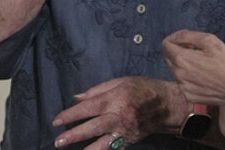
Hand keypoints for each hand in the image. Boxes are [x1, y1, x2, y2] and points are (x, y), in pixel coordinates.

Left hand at [52, 76, 177, 148]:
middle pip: (92, 127)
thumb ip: (98, 90)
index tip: (57, 121)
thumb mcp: (121, 81)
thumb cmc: (144, 88)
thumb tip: (77, 99)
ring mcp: (125, 131)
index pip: (88, 108)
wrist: (168, 105)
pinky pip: (112, 149)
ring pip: (102, 143)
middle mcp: (119, 116)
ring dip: (85, 149)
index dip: (71, 115)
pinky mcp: (129, 141)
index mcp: (115, 99)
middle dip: (73, 135)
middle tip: (58, 141)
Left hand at [163, 30, 224, 108]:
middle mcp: (178, 75)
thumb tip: (177, 37)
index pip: (166, 44)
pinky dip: (189, 77)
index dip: (175, 39)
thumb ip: (188, 35)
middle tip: (196, 50)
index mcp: (182, 59)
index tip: (186, 40)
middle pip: (168, 57)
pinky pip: (183, 82)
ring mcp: (183, 87)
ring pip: (176, 70)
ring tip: (203, 64)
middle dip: (179, 50)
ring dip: (184, 64)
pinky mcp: (188, 96)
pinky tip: (204, 77)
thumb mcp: (210, 40)